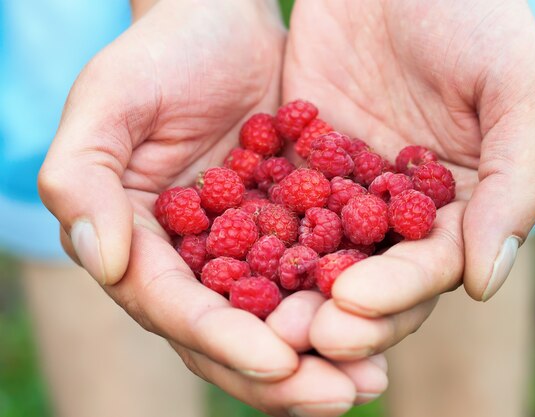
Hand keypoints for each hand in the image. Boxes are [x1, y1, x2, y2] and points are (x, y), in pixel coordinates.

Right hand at [38, 1, 386, 414]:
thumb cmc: (159, 55)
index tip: (278, 362)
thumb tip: (105, 259)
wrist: (222, 23)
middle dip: (286, 376)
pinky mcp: (298, 226)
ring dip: (329, 354)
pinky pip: (327, 272)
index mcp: (145, 247)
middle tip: (340, 396)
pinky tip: (393, 317)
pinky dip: (356, 300)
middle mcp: (198, 263)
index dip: (224, 341)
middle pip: (236, 336)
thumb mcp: (109, 104)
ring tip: (373, 378)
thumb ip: (83, 179)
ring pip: (286, 319)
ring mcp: (251, 249)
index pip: (178, 311)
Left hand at [283, 0, 534, 358]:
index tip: (352, 308)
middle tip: (299, 337)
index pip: (428, 269)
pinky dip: (250, 234)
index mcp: (460, 205)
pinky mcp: (299, 160)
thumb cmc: (475, 14)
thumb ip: (515, 184)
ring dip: (288, 291)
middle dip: (336, 312)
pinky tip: (221, 260)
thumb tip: (484, 284)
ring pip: (316, 255)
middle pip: (369, 280)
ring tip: (256, 318)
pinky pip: (274, 204)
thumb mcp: (517, 87)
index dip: (395, 294)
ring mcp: (345, 188)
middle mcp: (400, 210)